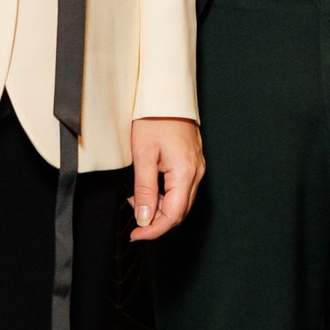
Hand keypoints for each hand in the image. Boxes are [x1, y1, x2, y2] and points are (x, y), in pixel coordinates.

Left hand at [129, 117, 203, 241]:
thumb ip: (144, 190)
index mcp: (185, 173)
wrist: (167, 94)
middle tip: (132, 214)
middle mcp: (196, 173)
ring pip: (180, 201)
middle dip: (155, 219)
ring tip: (135, 196)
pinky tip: (147, 186)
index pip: (173, 215)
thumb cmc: (154, 119)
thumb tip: (144, 219)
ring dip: (158, 207)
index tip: (136, 235)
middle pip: (179, 211)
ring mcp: (197, 167)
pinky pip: (181, 188)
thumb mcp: (143, 155)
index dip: (154, 230)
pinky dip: (164, 194)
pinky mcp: (192, 162)